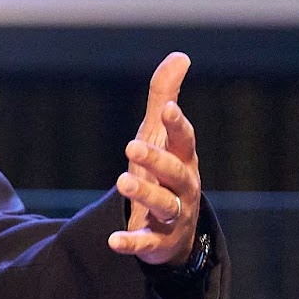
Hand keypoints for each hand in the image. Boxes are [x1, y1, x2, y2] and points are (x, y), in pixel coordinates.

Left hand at [108, 52, 200, 266]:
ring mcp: (172, 215)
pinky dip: (131, 242)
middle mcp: (184, 187)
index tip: (168, 109)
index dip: (178, 125)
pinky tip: (113, 241)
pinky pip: (145, 242)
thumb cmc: (165, 170)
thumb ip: (165, 96)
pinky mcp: (156, 241)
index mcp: (184, 159)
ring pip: (164, 205)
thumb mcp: (160, 134)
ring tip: (121, 181)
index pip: (185, 140)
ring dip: (144, 194)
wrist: (175, 229)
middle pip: (175, 173)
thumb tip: (180, 56)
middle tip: (130, 146)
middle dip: (156, 160)